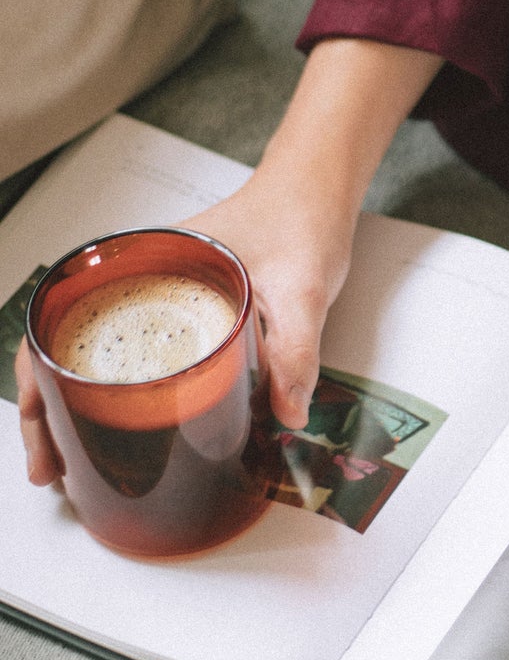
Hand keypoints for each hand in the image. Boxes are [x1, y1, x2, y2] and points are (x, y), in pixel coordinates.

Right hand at [15, 36, 440, 486]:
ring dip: (77, 408)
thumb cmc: (299, 218)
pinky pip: (137, 356)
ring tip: (72, 462)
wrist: (318, 190)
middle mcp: (139, 281)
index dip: (39, 379)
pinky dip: (120, 395)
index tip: (41, 428)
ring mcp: (158, 297)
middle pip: (67, 348)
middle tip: (51, 469)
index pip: (61, 318)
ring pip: (97, 357)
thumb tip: (287, 414)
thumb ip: (296, 350)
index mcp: (144, 264)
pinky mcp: (184, 313)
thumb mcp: (301, 287)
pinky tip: (126, 430)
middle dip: (48, 412)